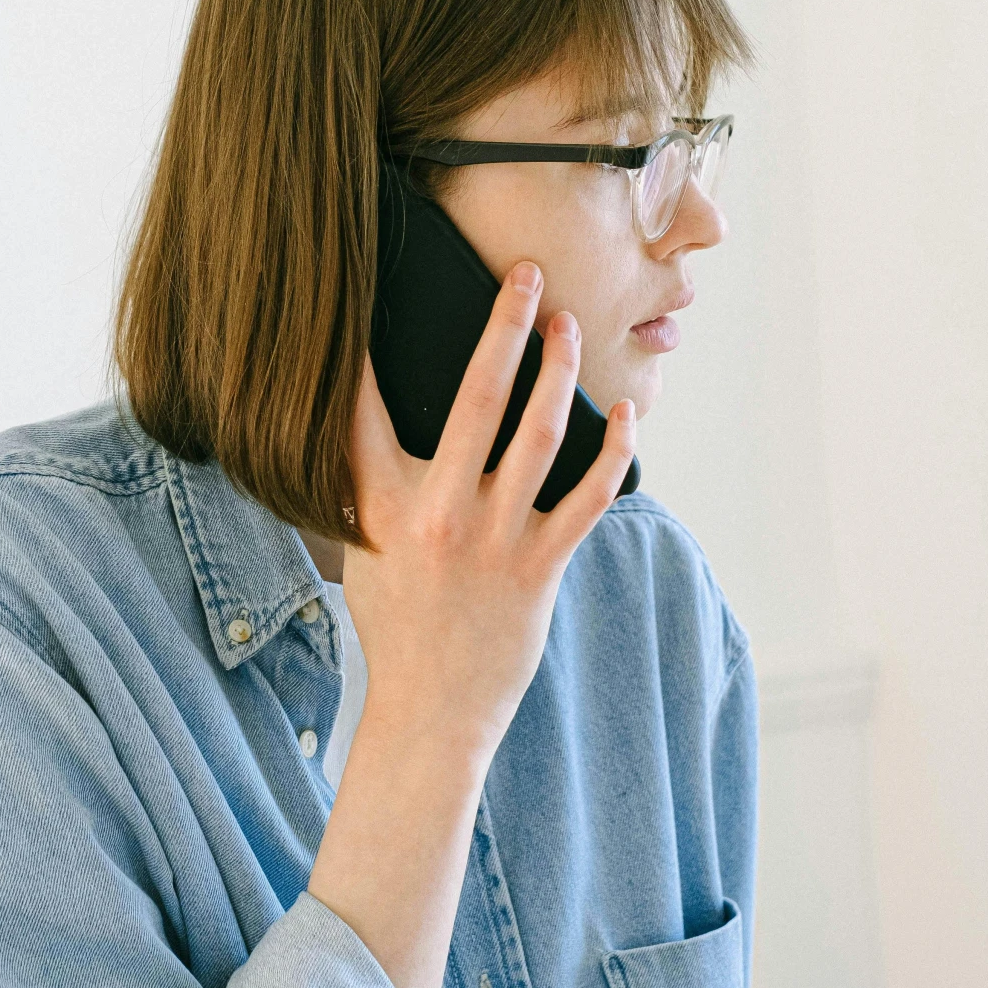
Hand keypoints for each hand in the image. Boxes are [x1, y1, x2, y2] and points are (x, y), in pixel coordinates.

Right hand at [341, 259, 635, 778]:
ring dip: (559, 372)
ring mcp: (495, 540)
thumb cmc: (395, 627)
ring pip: (540, 435)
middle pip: (476, 397)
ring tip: (568, 326)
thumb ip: (370, 489)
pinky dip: (611, 452)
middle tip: (525, 274)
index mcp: (382, 506)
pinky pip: (588, 497)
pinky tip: (625, 415)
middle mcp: (439, 514)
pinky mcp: (540, 567)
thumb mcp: (362, 552)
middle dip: (504, 326)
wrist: (431, 713)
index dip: (368, 348)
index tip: (378, 289)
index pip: (365, 408)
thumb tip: (374, 426)